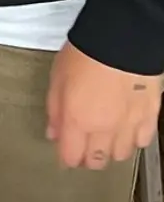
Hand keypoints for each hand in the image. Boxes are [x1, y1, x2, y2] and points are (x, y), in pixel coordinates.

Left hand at [46, 42, 160, 167]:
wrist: (121, 40)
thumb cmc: (86, 52)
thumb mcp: (57, 76)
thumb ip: (54, 109)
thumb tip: (53, 132)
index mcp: (77, 119)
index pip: (71, 157)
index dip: (66, 157)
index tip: (64, 151)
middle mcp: (104, 129)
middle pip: (96, 161)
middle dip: (87, 157)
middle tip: (82, 145)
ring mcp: (128, 125)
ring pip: (120, 155)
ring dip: (110, 150)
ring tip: (104, 136)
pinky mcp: (148, 117)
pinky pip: (141, 141)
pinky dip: (133, 139)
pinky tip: (126, 128)